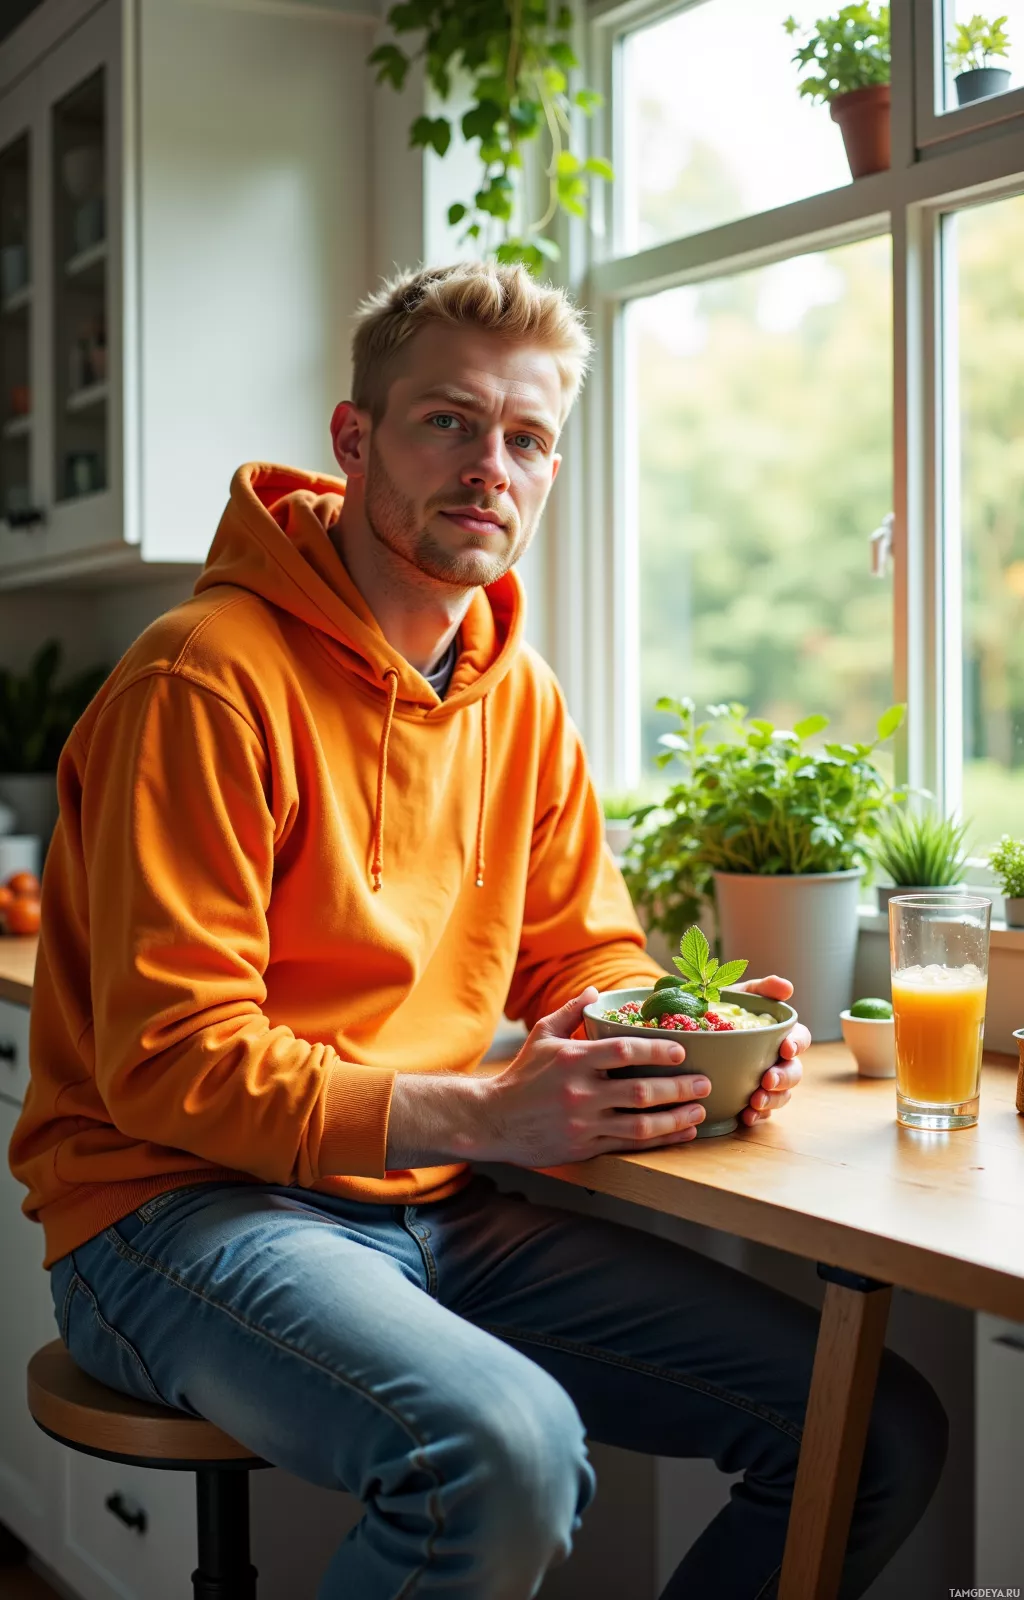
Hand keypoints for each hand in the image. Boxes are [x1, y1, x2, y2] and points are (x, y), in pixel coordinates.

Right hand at [385, 989, 714, 1169]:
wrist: (493, 1120)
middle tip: (704, 1082)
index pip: (623, 1052)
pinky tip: (682, 1133)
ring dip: (676, 1118)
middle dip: (678, 1089)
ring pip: (640, 1124)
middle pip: (640, 1092)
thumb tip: (596, 993)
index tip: (682, 1050)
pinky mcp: (585, 1147)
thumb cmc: (522, 1075)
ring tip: (700, 1110)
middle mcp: (580, 1092)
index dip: (657, 1051)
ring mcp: (584, 1123)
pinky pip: (630, 1145)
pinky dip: (660, 1140)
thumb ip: (572, 1012)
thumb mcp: (542, 1035)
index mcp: (573, 1060)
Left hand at [732, 975, 810, 1125]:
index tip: (785, 1048)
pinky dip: (757, 1116)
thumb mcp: (738, 993)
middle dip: (784, 1078)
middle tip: (767, 1080)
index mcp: (780, 1034)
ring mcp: (765, 1082)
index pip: (800, 1039)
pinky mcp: (750, 1100)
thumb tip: (787, 988)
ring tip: (755, 1102)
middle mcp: (776, 1060)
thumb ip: (763, 987)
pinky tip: (746, 1117)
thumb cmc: (721, 1008)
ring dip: (772, 1100)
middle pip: (794, 1072)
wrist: (687, 1030)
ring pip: (782, 1096)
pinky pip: (761, 1113)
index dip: (797, 1044)